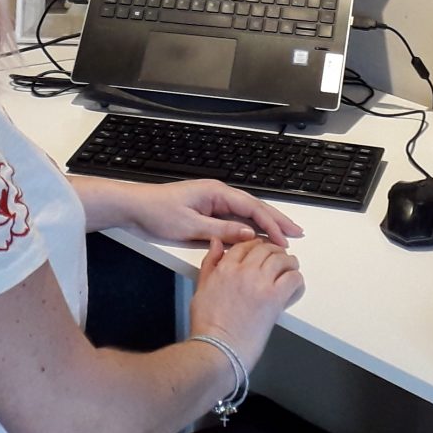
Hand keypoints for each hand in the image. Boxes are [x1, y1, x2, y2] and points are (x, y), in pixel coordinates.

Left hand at [121, 179, 303, 246]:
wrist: (135, 208)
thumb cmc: (158, 212)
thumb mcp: (190, 225)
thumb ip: (221, 230)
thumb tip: (248, 234)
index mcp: (216, 192)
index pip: (252, 208)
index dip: (271, 224)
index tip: (284, 239)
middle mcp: (218, 194)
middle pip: (254, 208)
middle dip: (276, 220)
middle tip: (297, 233)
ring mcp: (213, 203)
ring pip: (246, 214)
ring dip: (265, 225)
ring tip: (284, 235)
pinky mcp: (207, 212)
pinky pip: (234, 219)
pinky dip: (249, 228)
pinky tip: (257, 238)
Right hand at [189, 235, 304, 369]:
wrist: (218, 348)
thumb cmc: (207, 324)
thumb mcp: (201, 287)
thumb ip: (210, 263)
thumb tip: (216, 243)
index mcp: (225, 267)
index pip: (245, 245)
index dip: (257, 245)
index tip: (262, 250)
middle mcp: (244, 270)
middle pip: (266, 248)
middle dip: (274, 251)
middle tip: (280, 258)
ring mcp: (260, 283)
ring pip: (282, 259)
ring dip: (289, 262)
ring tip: (291, 269)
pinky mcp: (274, 298)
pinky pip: (293, 278)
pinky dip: (296, 279)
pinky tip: (294, 286)